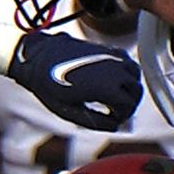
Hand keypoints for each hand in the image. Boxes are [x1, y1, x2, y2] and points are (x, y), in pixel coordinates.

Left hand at [5, 32, 141, 132]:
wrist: (37, 57)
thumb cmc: (48, 84)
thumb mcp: (69, 111)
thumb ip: (95, 121)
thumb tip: (114, 125)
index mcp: (106, 87)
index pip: (128, 106)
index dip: (123, 116)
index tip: (115, 120)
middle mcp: (113, 70)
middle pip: (136, 90)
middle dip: (130, 103)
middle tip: (119, 111)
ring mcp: (111, 56)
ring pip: (135, 74)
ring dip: (130, 86)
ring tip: (118, 96)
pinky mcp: (105, 48)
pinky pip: (127, 60)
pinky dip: (126, 71)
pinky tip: (115, 79)